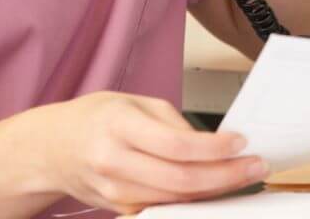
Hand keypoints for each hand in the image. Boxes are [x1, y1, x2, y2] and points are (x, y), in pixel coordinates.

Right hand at [30, 91, 265, 213]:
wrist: (53, 149)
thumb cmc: (96, 119)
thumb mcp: (134, 103)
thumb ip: (172, 123)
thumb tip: (211, 145)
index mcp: (119, 125)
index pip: (175, 144)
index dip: (214, 148)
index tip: (241, 142)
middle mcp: (113, 161)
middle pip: (180, 179)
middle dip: (225, 175)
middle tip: (256, 166)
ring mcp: (114, 191)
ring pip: (175, 199)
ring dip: (215, 191)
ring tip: (244, 176)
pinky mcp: (118, 209)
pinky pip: (163, 207)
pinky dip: (193, 200)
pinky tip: (215, 189)